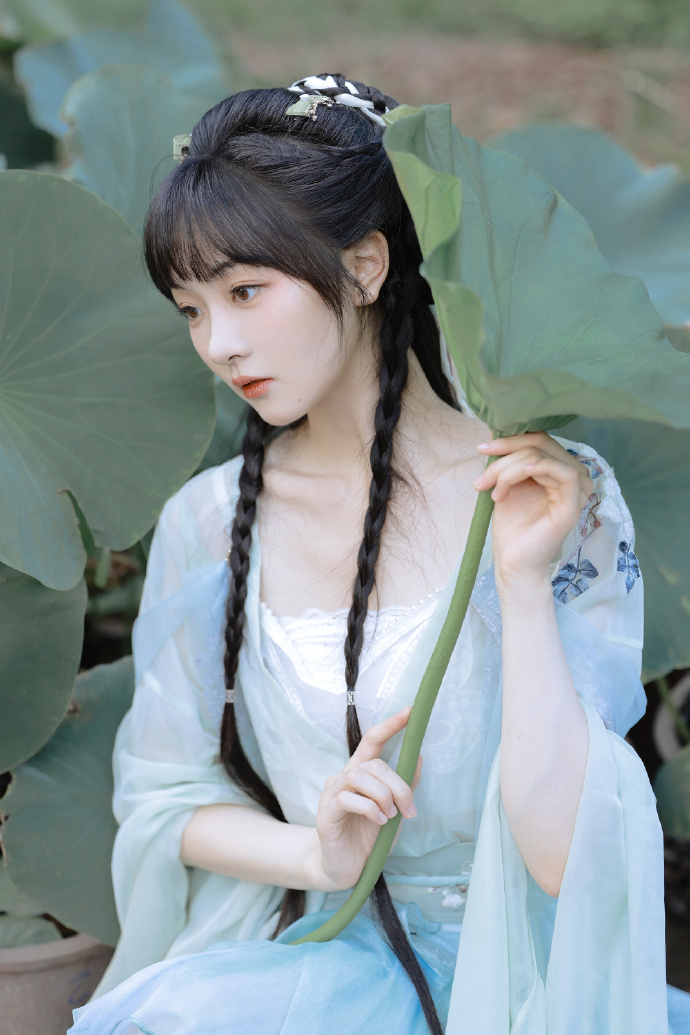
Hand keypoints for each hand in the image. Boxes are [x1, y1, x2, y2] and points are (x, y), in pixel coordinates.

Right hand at [314, 706, 422, 891]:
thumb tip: (419, 757)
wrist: (346, 870)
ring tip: (389, 816)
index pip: (373, 741)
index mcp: (361, 774)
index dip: (390, 725)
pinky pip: (346, 798)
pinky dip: (368, 808)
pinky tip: (378, 821)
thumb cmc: (369, 837)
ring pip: (359, 776)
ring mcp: (332, 794)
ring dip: (382, 796)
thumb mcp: (395, 812)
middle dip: (398, 784)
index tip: (409, 712)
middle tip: (408, 809)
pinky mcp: (326, 814)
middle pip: (374, 763)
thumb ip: (405, 786)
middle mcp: (344, 778)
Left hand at [473, 432, 592, 591]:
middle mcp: (573, 475)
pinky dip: (538, 468)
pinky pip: (565, 474)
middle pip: (540, 444)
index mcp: (559, 468)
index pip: (539, 438)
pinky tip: (517, 478)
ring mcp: (577, 491)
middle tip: (482, 476)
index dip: (510, 438)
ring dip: (507, 470)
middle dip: (505, 454)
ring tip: (490, 490)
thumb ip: (507, 458)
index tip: (483, 448)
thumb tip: (496, 428)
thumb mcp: (506, 482)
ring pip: (541, 458)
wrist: (512, 560)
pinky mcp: (574, 506)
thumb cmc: (511, 524)